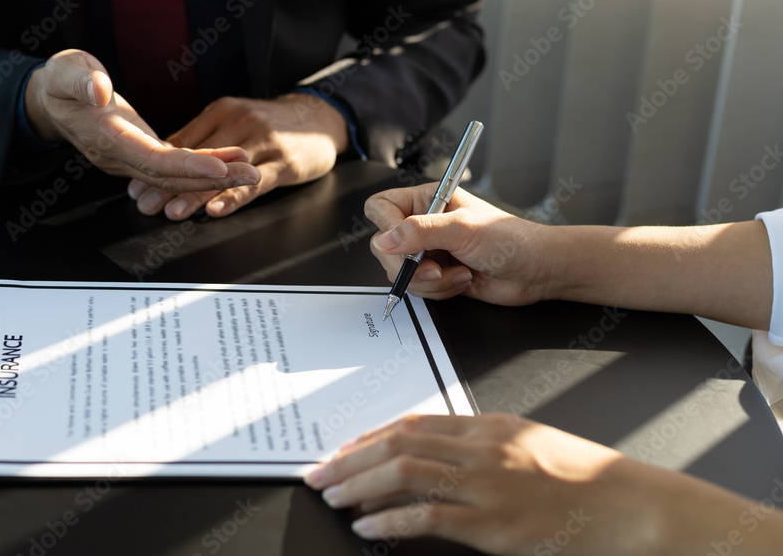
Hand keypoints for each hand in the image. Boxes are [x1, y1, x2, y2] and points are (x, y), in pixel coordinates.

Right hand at [23, 50, 260, 192]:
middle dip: (214, 178)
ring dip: (216, 176)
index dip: (186, 165)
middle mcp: (121, 158)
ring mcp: (132, 159)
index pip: (151, 159)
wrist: (52, 102)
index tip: (219, 167)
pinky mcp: (143, 153)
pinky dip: (204, 167)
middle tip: (252, 173)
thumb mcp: (64, 71)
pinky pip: (176, 167)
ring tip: (251, 169)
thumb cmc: (60, 83)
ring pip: (177, 176)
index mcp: (105, 138)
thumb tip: (99, 90)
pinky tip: (231, 162)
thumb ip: (79, 81)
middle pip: (172, 176)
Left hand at [127, 93, 348, 218]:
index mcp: (223, 112)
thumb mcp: (237, 120)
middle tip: (145, 203)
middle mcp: (240, 123)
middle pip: (199, 158)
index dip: (159, 165)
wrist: (321, 117)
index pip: (184, 142)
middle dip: (168, 184)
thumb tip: (168, 160)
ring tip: (173, 212)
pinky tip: (216, 210)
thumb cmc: (273, 124)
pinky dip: (233, 197)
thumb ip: (207, 139)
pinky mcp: (284, 163)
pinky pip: (254, 184)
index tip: (137, 184)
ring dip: (195, 195)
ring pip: (223, 173)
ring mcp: (263, 143)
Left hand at [304, 414, 744, 555]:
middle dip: (350, 460)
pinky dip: (389, 521)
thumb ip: (482, 445)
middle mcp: (483, 447)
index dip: (368, 437)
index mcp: (490, 425)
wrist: (633, 509)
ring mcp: (488, 485)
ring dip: (359, 486)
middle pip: (398, 444)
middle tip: (318, 474)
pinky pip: (428, 517)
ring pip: (405, 473)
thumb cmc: (584, 480)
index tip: (340, 451)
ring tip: (332, 498)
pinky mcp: (495, 525)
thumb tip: (432, 455)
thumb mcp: (530, 446)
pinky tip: (367, 527)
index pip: (412, 423)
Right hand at [364, 185, 554, 305]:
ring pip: (400, 272)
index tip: (401, 243)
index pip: (382, 207)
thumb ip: (420, 232)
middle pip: (385, 246)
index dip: (385, 227)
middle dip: (409, 264)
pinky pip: (417, 288)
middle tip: (433, 267)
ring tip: (457, 273)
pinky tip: (462, 280)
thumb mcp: (463, 229)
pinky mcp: (436, 275)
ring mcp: (428, 252)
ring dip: (429, 281)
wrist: (535, 270)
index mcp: (427, 200)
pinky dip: (438, 291)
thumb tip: (385, 240)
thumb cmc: (510, 239)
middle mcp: (424, 225)